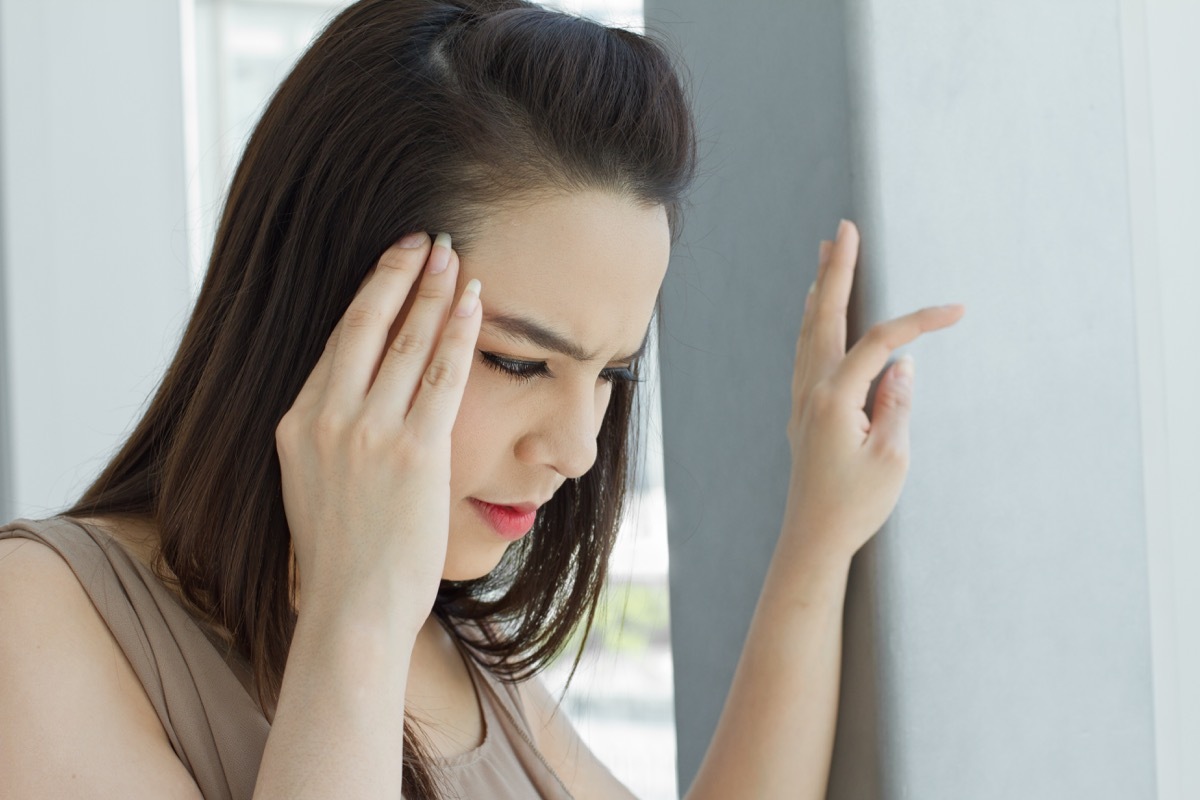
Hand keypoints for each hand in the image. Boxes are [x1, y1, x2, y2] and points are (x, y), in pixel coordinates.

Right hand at [274, 232, 481, 628]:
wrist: (353, 609)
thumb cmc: (341, 556)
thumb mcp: (310, 484)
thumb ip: (326, 435)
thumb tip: (353, 402)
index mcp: (297, 423)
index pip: (340, 343)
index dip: (370, 296)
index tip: (392, 266)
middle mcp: (327, 418)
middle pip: (368, 326)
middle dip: (400, 274)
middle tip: (425, 237)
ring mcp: (369, 433)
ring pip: (408, 343)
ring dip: (434, 293)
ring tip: (453, 257)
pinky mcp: (414, 452)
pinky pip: (442, 377)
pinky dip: (459, 334)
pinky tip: (473, 302)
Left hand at [785, 220, 964, 560]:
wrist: (813, 538)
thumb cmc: (856, 503)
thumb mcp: (892, 456)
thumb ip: (897, 404)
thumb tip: (901, 366)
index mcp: (835, 397)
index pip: (879, 342)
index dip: (918, 322)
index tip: (958, 310)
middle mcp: (812, 390)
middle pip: (825, 316)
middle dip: (837, 269)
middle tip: (843, 228)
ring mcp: (803, 400)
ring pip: (809, 331)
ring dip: (820, 290)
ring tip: (824, 255)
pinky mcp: (803, 412)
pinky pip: (805, 353)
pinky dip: (811, 324)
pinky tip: (814, 315)